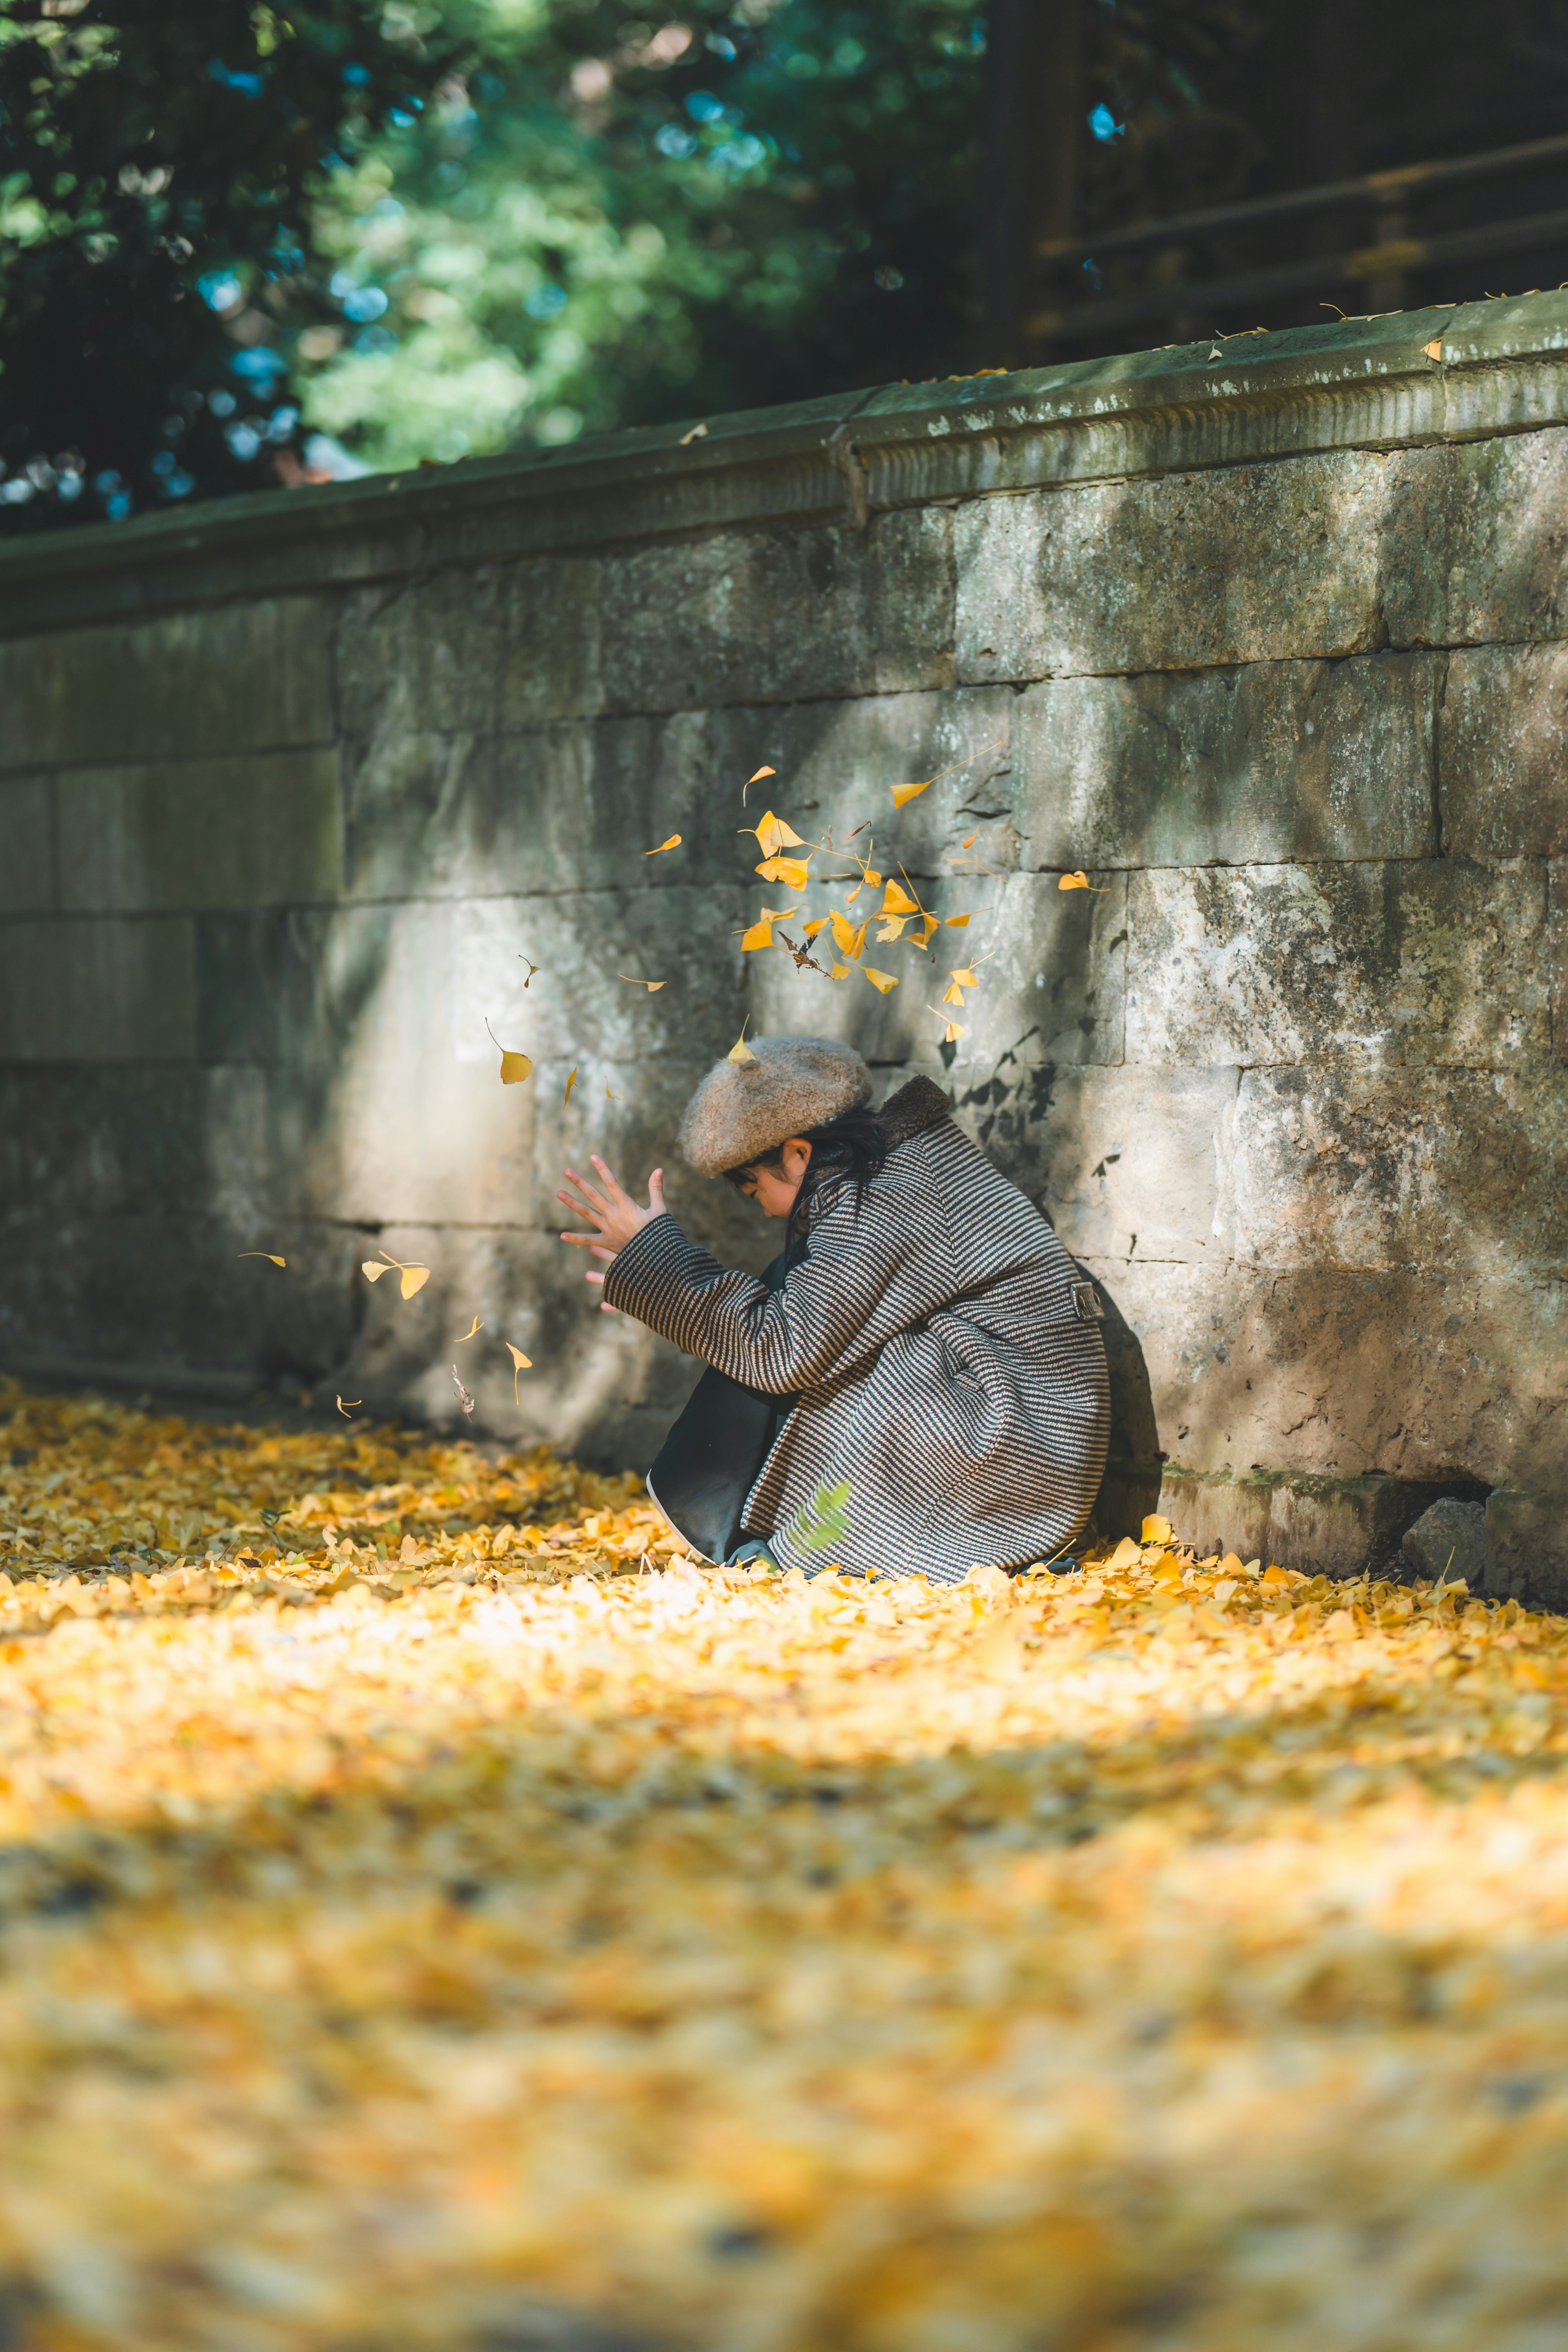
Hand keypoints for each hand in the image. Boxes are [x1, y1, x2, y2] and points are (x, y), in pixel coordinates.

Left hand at [557, 1159, 665, 1310]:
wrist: (657, 1261)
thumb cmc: (660, 1234)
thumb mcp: (660, 1210)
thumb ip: (655, 1189)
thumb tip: (658, 1169)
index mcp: (627, 1207)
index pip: (612, 1183)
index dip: (602, 1169)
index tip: (593, 1157)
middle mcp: (614, 1216)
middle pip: (594, 1196)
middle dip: (580, 1182)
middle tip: (566, 1171)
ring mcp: (608, 1230)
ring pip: (586, 1213)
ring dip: (572, 1203)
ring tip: (558, 1192)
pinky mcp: (606, 1243)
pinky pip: (588, 1240)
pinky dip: (576, 1238)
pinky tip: (562, 1235)